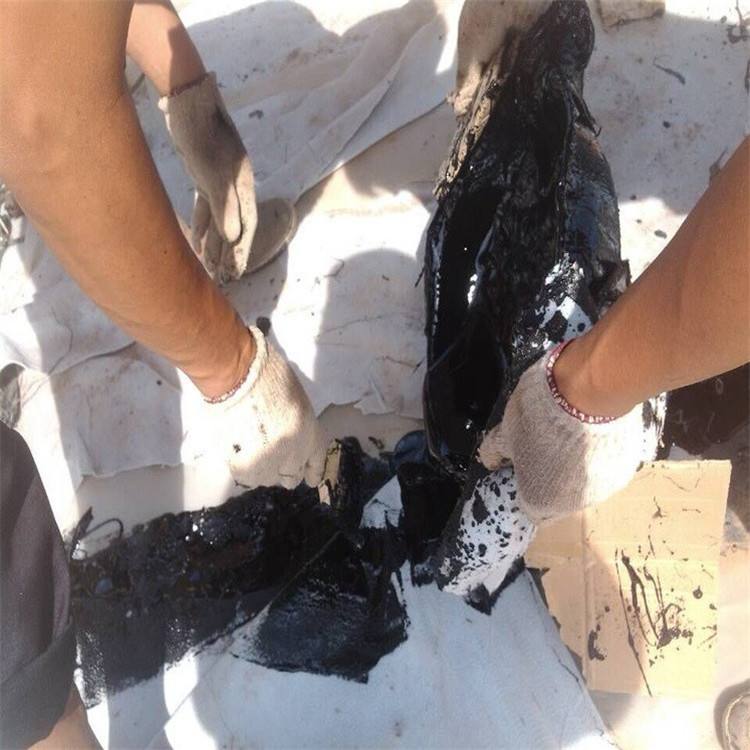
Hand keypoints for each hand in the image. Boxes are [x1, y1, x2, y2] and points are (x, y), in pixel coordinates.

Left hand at [160, 73, 294, 282]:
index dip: (243, 251)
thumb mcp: (211, 170)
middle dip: (228, 253)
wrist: (187, 97)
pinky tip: (195, 240)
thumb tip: (234, 238)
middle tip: (224, 278)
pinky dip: (201, 224)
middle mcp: (235, 186)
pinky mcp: (204, 175)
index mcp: (242, 185)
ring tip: (210, 267)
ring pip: (218, 219)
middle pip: (234, 226)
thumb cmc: (200, 131)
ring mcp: (220, 181)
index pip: (246, 226)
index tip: (239, 274)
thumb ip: (224, 206)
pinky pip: (205, 207)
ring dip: (214, 242)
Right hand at [206, 326, 326, 488]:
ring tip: (248, 452)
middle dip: (283, 470)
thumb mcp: (294, 398)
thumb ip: (294, 423)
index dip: (313, 471)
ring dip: (260, 470)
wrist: (240, 376)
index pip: (317, 461)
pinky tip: (236, 452)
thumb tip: (283, 433)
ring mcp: (271, 462)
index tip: (310, 479)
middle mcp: (295, 452)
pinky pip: (245, 477)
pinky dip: (240, 467)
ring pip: (267, 479)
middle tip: (270, 460)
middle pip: (292, 477)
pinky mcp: (247, 466)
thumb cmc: (268, 374)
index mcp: (310, 431)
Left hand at [478, 342, 659, 522]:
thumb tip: (489, 460)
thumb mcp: (506, 431)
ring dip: (576, 468)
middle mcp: (574, 505)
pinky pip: (606, 467)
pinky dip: (598, 455)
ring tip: (570, 434)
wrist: (591, 392)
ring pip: (584, 485)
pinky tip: (592, 430)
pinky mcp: (626, 469)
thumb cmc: (540, 415)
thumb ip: (496, 452)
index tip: (523, 466)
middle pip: (557, 498)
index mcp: (539, 500)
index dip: (523, 485)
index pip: (528, 507)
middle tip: (544, 445)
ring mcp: (605, 489)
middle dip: (549, 478)